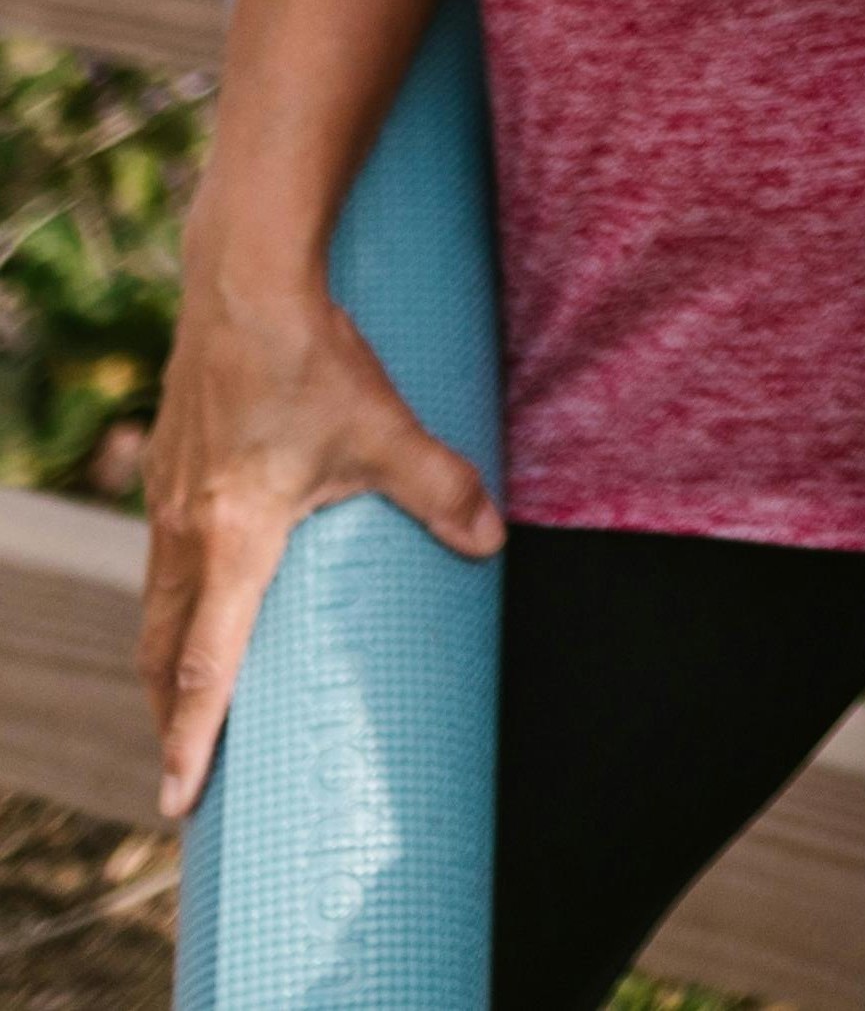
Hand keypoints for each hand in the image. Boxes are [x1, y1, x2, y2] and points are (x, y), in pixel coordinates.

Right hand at [136, 267, 503, 818]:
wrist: (243, 285)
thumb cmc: (311, 361)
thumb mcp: (386, 429)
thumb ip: (441, 488)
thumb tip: (491, 542)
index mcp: (232, 540)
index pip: (203, 666)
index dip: (190, 739)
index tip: (177, 799)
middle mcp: (184, 533)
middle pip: (161, 653)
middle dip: (170, 716)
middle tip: (183, 770)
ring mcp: (167, 501)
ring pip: (154, 607)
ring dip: (162, 663)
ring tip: (182, 704)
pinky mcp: (170, 470)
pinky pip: (160, 559)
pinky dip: (168, 602)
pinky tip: (195, 598)